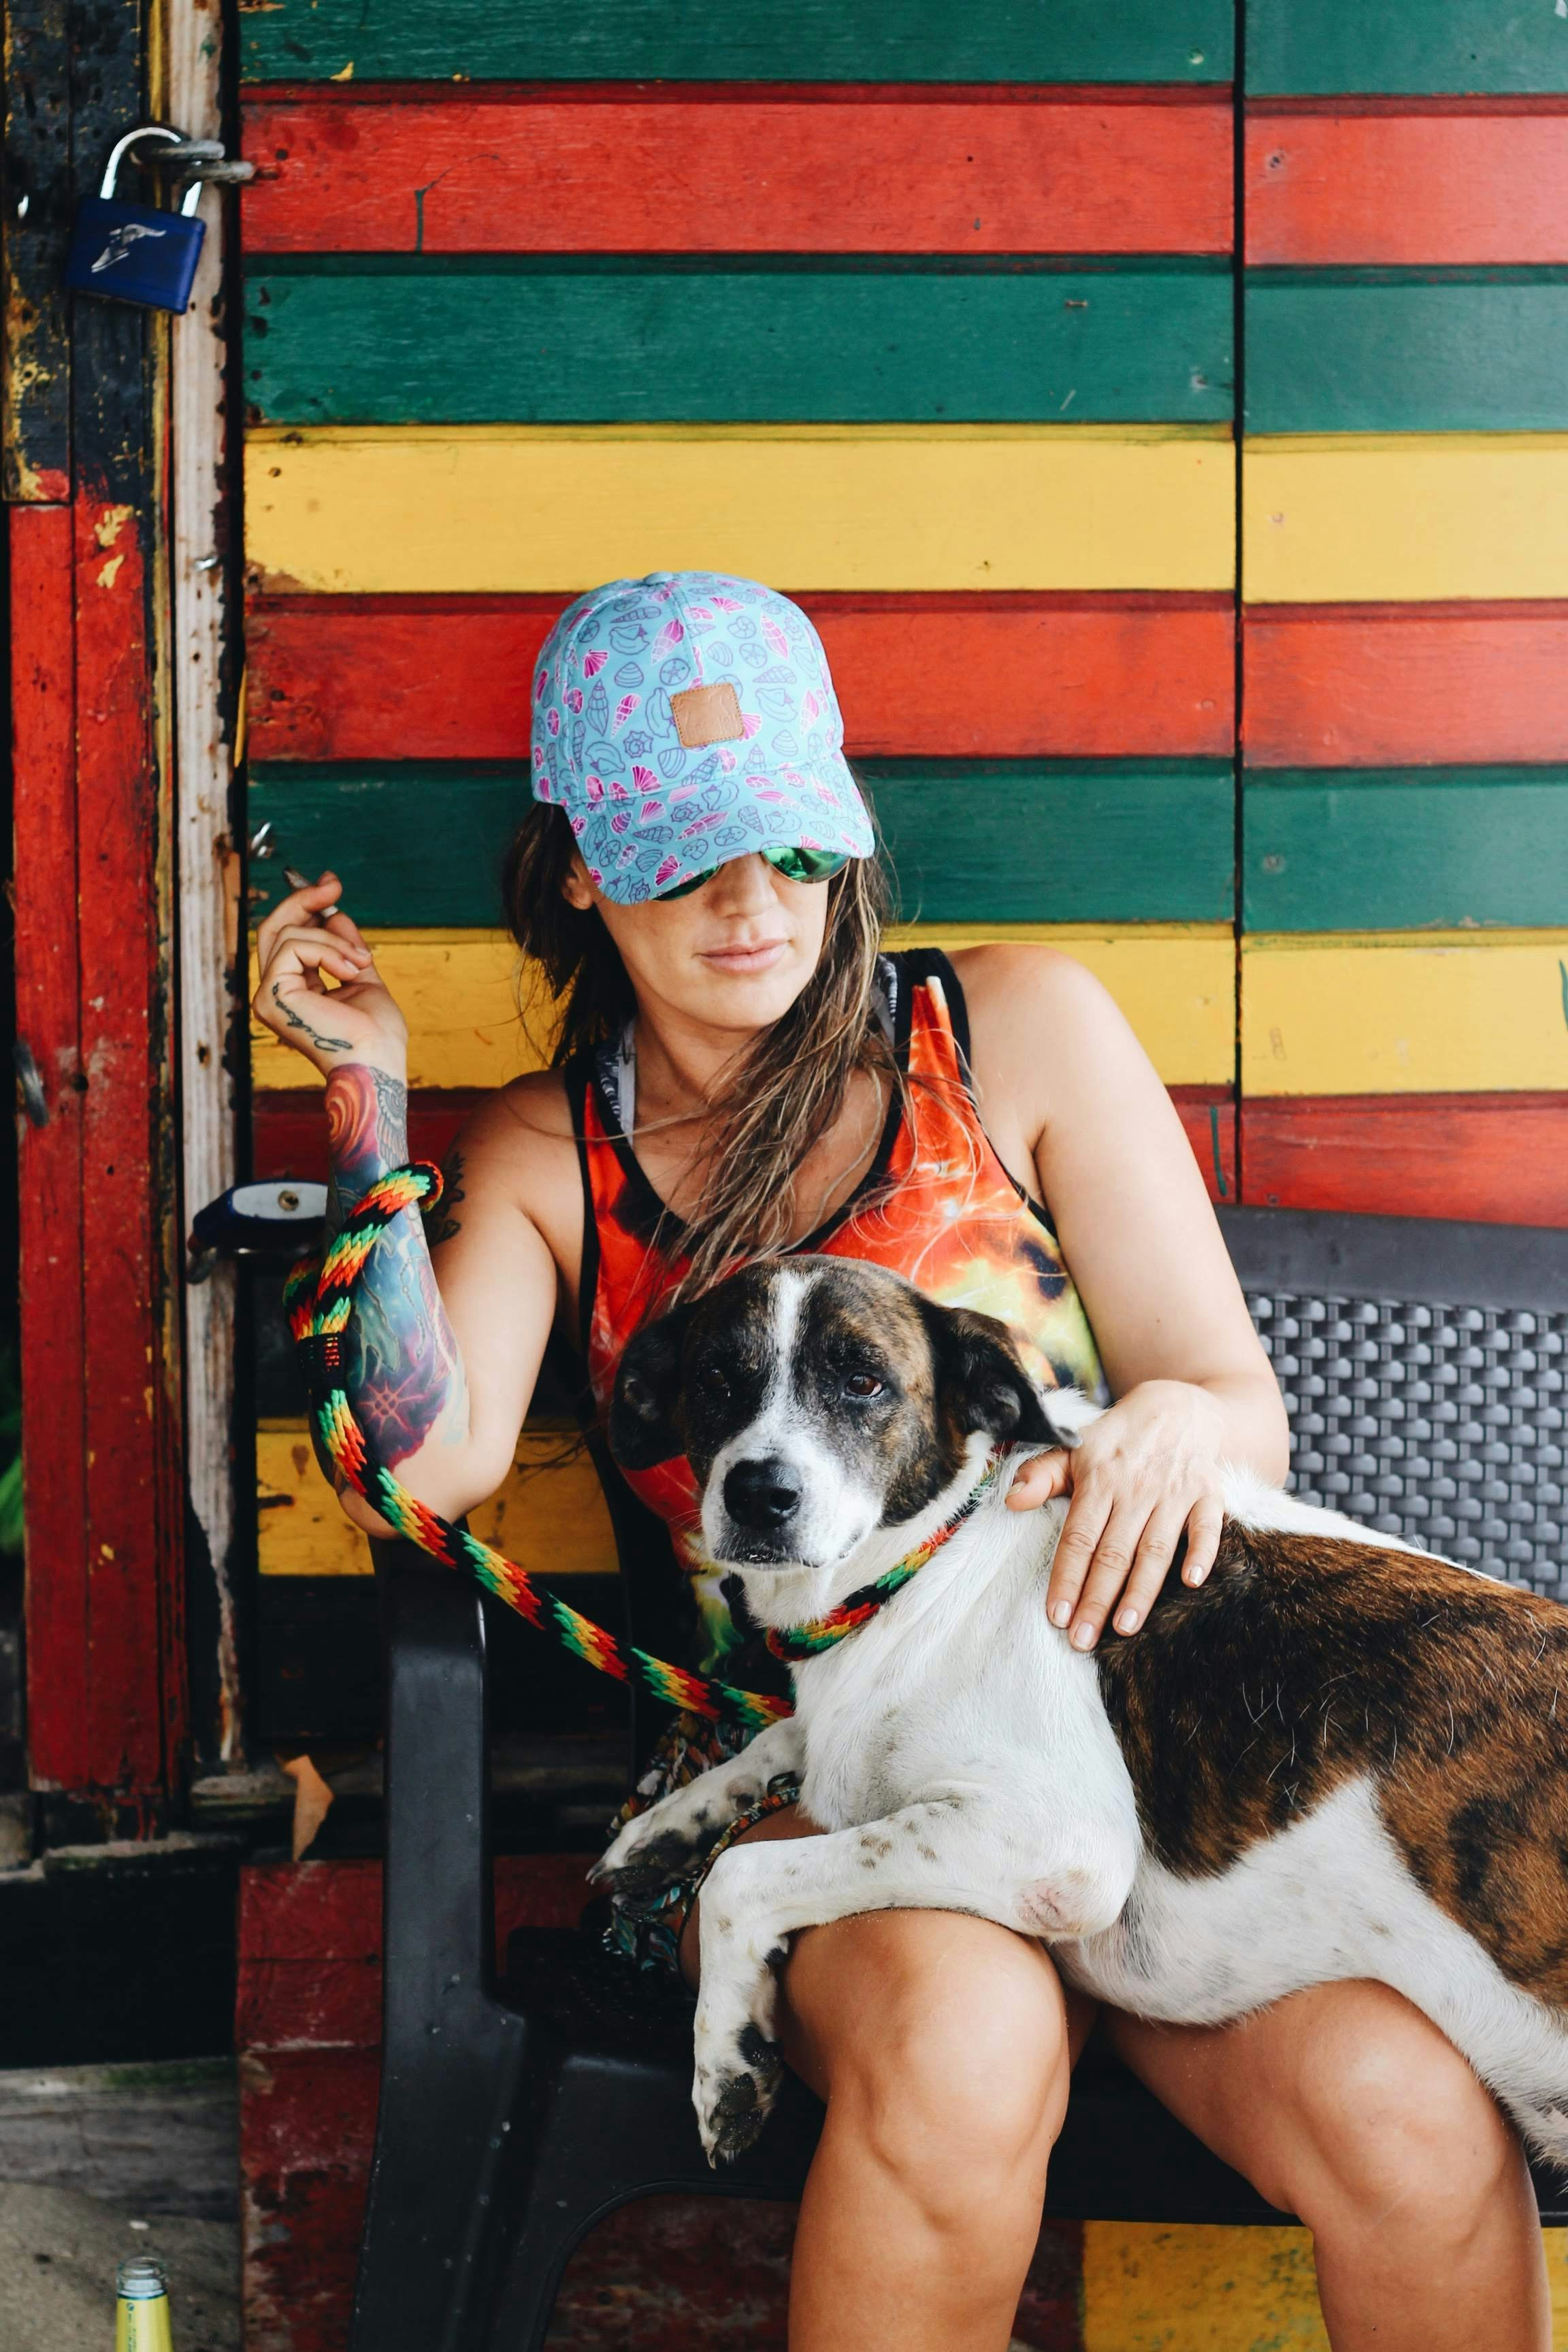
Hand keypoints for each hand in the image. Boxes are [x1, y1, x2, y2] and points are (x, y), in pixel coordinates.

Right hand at [251, 871, 408, 1079]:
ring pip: (289, 934)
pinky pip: (295, 946)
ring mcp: (268, 997)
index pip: (287, 938)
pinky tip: (350, 970)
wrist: (377, 1061)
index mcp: (292, 992)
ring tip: (361, 960)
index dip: (305, 907)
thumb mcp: (362, 976)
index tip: (331, 886)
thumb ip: (345, 946)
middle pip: (274, 929)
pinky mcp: (272, 995)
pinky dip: (328, 950)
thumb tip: (335, 912)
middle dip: (304, 900)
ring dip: (333, 939)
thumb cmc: (374, 1034)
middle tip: (333, 885)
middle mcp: (273, 994)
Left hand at [1005, 1381, 1227, 1650]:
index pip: (1078, 1538)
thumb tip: (1011, 1501)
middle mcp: (1135, 1487)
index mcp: (1098, 1478)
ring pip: (1155, 1548)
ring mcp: (1173, 1491)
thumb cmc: (1117, 1438)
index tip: (1056, 1616)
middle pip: (1113, 1552)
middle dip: (1097, 1599)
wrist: (1176, 1405)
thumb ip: (1041, 1475)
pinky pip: (1207, 1526)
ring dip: (1142, 1591)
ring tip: (1125, 1628)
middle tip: (1082, 1640)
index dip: (1066, 1578)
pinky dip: (1202, 1553)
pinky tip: (1191, 1583)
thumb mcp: (1074, 1447)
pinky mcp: (1208, 1492)